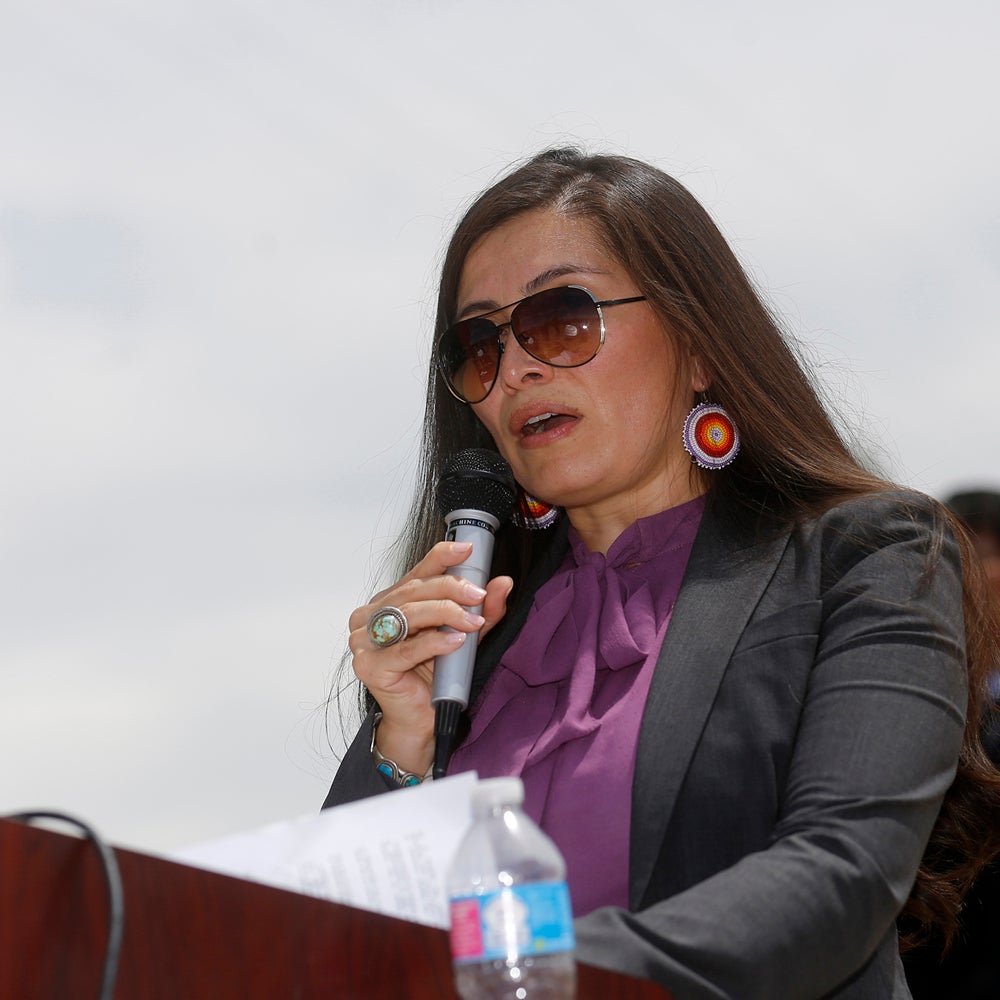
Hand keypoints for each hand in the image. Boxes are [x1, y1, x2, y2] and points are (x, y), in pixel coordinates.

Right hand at [348, 540, 512, 773]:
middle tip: (479, 596)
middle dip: (450, 589)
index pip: (415, 572)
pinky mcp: (369, 667)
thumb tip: (504, 583)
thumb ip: (482, 611)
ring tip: (472, 621)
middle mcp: (370, 616)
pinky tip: (455, 641)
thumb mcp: (463, 635)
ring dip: (445, 614)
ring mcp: (364, 641)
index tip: (468, 548)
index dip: (440, 556)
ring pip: (408, 615)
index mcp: (388, 601)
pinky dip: (433, 642)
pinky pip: (405, 649)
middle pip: (413, 591)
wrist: (419, 720)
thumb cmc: (433, 675)